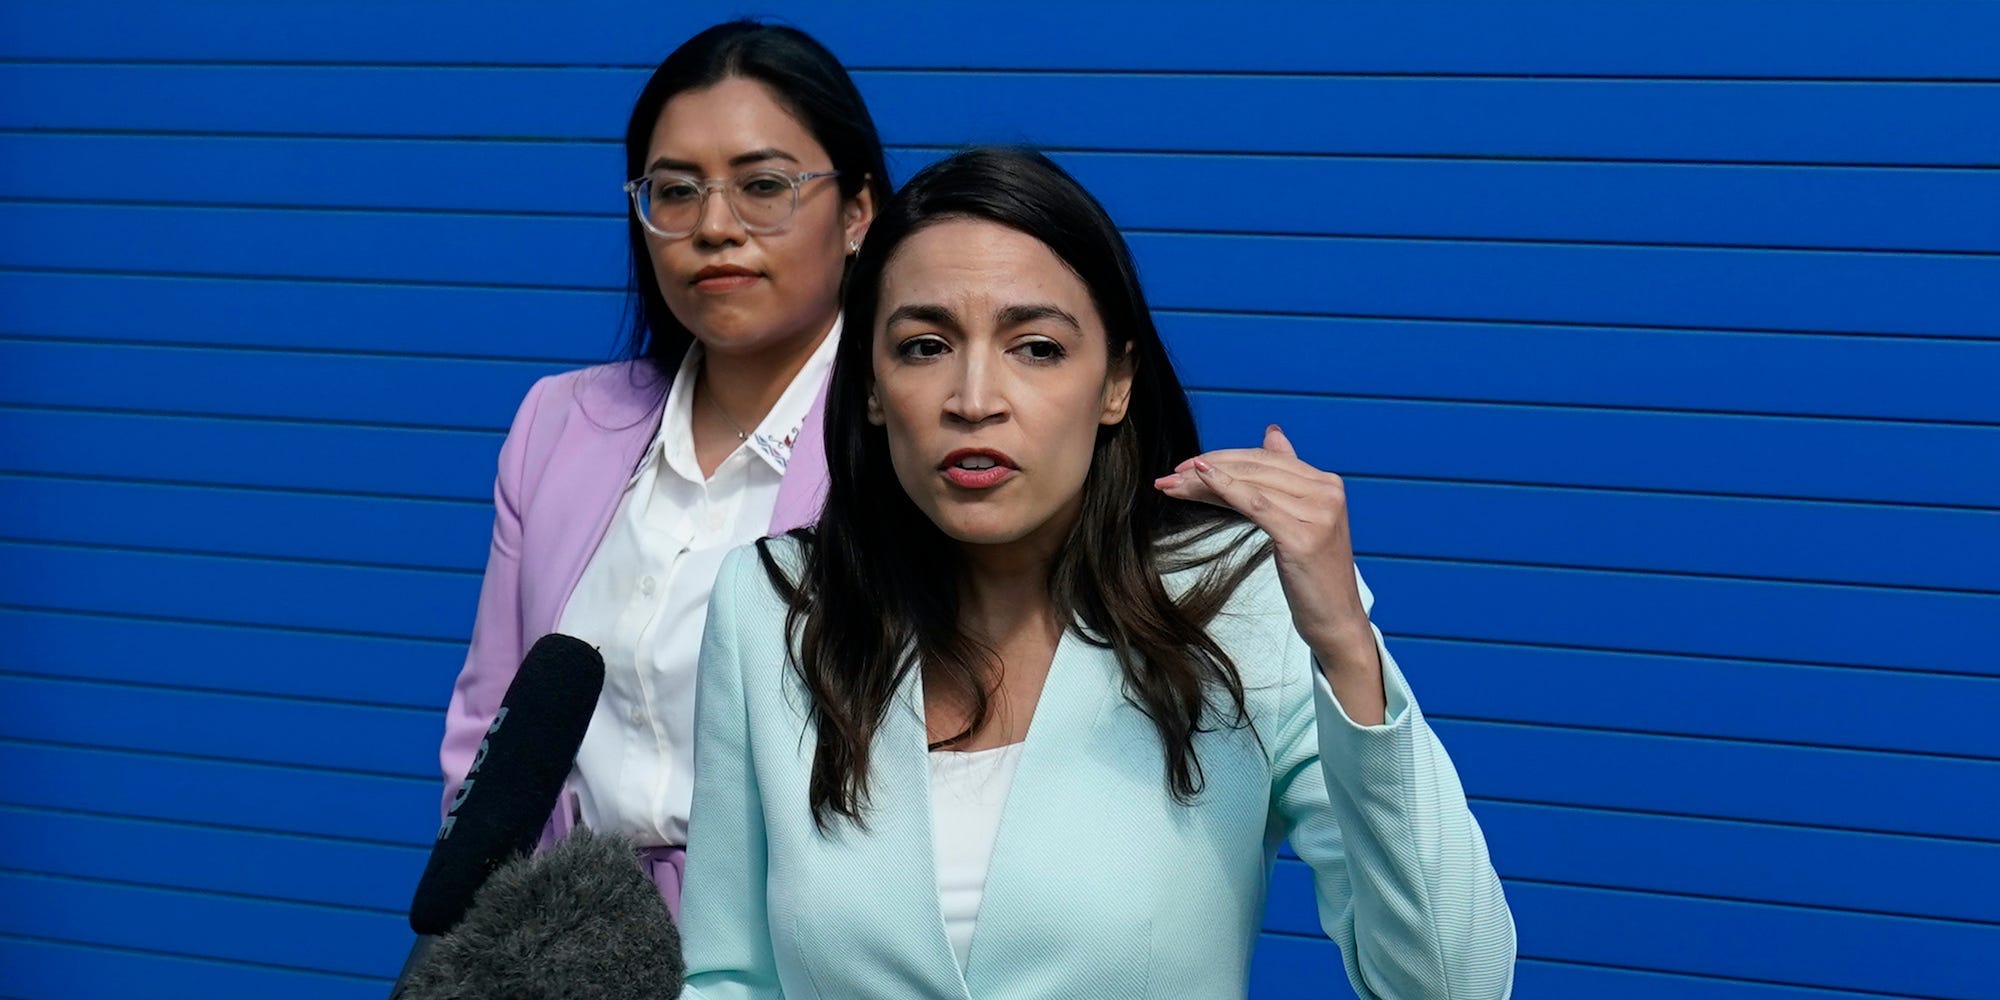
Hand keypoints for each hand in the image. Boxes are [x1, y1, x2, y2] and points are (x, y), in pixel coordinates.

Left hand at [1154, 425, 1385, 721]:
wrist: (1336, 622)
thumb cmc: (1312, 575)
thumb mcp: (1299, 519)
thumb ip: (1286, 478)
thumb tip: (1272, 432)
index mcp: (1326, 484)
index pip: (1265, 460)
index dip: (1224, 459)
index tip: (1187, 466)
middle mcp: (1327, 492)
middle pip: (1255, 469)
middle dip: (1208, 469)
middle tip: (1170, 476)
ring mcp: (1319, 513)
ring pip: (1251, 484)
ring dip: (1206, 482)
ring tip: (1172, 485)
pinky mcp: (1304, 536)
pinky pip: (1256, 504)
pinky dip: (1226, 488)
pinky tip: (1202, 480)